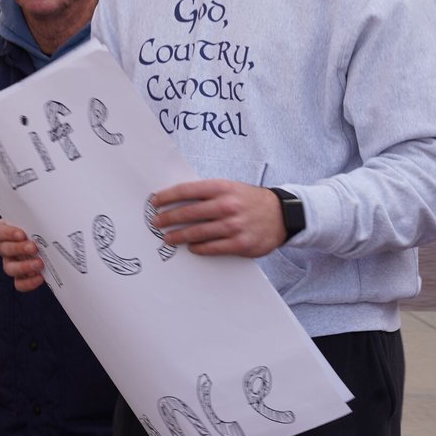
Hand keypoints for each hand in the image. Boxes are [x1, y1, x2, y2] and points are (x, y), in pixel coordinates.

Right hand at [0, 219, 44, 291]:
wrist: (51, 243)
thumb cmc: (42, 227)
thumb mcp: (38, 220)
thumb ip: (38, 217)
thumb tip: (48, 211)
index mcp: (6, 232)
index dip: (7, 233)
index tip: (22, 233)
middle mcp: (5, 248)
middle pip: (2, 249)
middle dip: (17, 248)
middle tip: (33, 247)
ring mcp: (11, 263)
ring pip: (9, 268)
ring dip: (23, 266)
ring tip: (39, 264)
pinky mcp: (20, 277)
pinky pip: (19, 283)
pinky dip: (28, 282)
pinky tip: (40, 277)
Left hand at [149, 179, 285, 256]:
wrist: (282, 214)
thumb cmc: (248, 199)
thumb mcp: (229, 187)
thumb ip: (206, 193)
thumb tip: (175, 200)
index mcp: (221, 187)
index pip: (186, 191)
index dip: (167, 197)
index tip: (154, 202)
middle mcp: (227, 205)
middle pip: (188, 213)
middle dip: (168, 218)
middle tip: (156, 222)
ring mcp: (234, 226)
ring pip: (198, 233)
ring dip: (179, 236)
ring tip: (167, 238)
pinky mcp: (241, 244)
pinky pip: (213, 248)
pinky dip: (199, 248)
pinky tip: (191, 247)